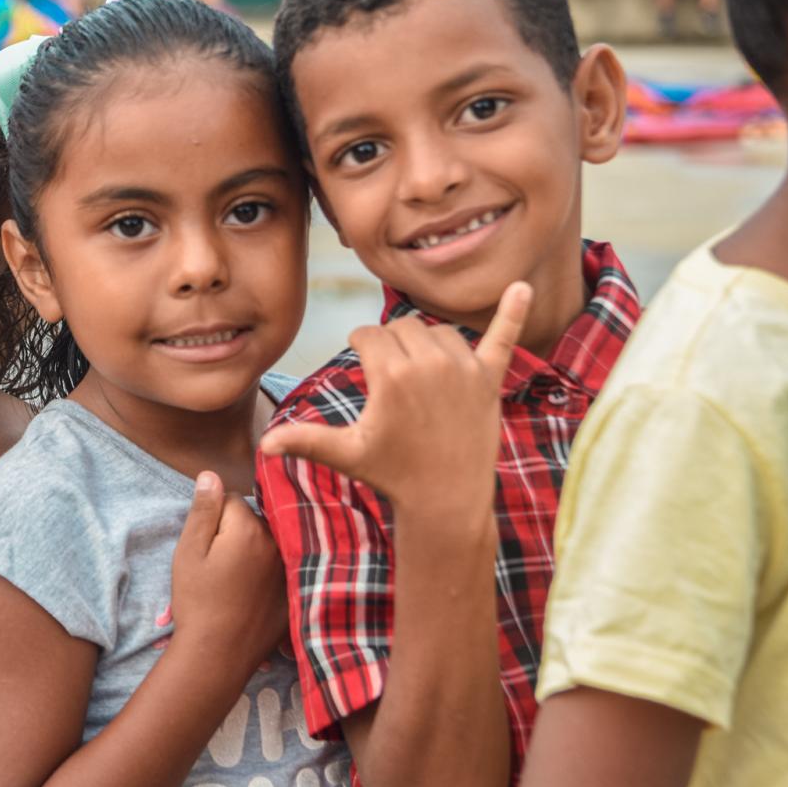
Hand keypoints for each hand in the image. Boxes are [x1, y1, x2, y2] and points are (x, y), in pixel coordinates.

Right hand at [168, 471, 287, 673]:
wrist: (217, 655)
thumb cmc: (197, 602)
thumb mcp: (188, 552)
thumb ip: (202, 510)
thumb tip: (211, 474)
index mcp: (249, 528)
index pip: (232, 499)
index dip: (213, 518)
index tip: (206, 544)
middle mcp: (277, 542)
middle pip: (255, 518)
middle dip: (238, 530)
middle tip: (220, 564)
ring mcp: (290, 567)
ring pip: (270, 540)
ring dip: (257, 549)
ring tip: (237, 578)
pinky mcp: (296, 590)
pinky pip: (284, 565)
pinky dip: (271, 572)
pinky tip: (254, 593)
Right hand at [260, 282, 531, 521]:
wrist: (447, 501)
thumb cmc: (392, 474)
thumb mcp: (345, 453)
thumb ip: (304, 440)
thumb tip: (263, 447)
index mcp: (391, 374)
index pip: (369, 334)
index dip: (362, 349)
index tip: (364, 367)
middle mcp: (429, 363)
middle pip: (401, 327)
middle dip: (391, 344)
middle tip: (390, 378)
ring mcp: (464, 369)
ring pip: (437, 330)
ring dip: (427, 342)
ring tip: (420, 372)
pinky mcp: (490, 379)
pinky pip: (503, 337)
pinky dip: (514, 311)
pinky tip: (524, 286)